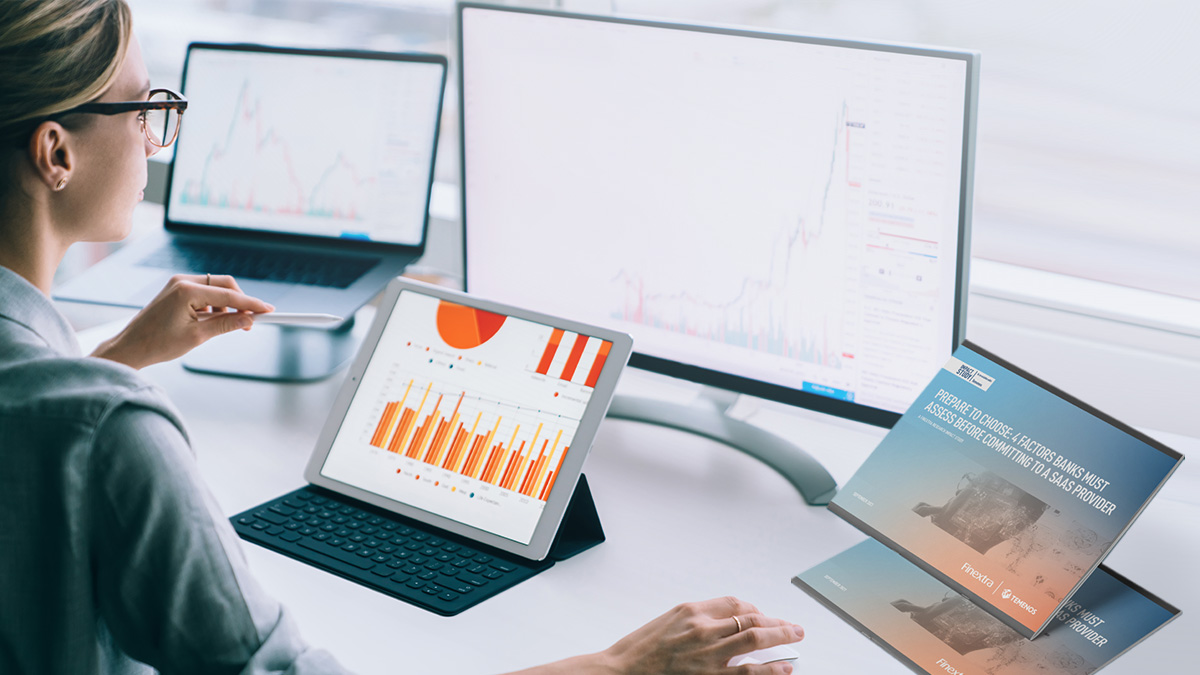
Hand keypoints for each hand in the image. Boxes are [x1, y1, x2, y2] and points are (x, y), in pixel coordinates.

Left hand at [91, 274, 273, 368]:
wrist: (131, 347)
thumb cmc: (159, 344)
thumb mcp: (198, 336)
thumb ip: (226, 325)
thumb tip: (249, 320)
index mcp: (186, 291)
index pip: (229, 295)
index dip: (252, 303)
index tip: (269, 310)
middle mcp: (182, 281)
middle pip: (225, 284)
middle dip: (240, 302)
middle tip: (250, 321)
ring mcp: (178, 283)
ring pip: (215, 288)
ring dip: (226, 305)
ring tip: (225, 326)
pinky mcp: (176, 289)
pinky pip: (204, 292)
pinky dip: (214, 305)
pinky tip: (211, 321)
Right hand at [601, 596, 802, 674]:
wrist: (621, 672)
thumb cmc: (640, 650)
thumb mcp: (668, 621)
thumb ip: (697, 618)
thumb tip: (725, 619)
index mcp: (691, 611)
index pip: (733, 603)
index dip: (753, 608)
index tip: (763, 615)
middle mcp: (702, 629)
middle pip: (749, 619)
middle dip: (775, 621)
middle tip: (794, 625)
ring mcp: (707, 655)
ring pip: (753, 640)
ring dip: (779, 638)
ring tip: (795, 637)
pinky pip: (745, 672)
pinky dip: (768, 669)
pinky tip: (782, 668)